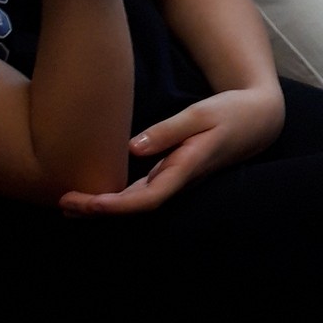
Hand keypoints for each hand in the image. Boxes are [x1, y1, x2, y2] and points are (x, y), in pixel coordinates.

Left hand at [59, 85, 284, 215]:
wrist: (258, 120)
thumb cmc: (231, 113)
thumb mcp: (202, 113)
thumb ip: (169, 131)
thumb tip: (132, 148)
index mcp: (186, 169)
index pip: (147, 200)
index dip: (115, 206)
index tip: (87, 202)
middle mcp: (179, 181)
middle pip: (135, 206)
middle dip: (98, 209)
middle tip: (63, 201)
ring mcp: (176, 179)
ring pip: (136, 201)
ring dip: (103, 204)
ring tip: (68, 202)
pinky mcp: (173, 173)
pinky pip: (142, 191)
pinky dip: (117, 195)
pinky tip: (97, 193)